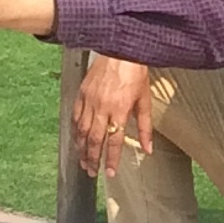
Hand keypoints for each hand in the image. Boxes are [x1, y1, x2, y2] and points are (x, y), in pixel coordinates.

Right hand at [73, 56, 154, 178]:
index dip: (112, 159)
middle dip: (93, 158)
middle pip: (95, 139)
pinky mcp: (81, 93)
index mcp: (120, 109)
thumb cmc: (136, 72)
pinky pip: (75, 117)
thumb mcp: (145, 99)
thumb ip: (145, 126)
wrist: (120, 49)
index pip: (114, 140)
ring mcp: (89, 100)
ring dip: (82, 148)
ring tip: (83, 162)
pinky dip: (75, 131)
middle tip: (92, 172)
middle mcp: (102, 107)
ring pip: (82, 131)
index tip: (110, 173)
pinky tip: (76, 140)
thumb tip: (147, 148)